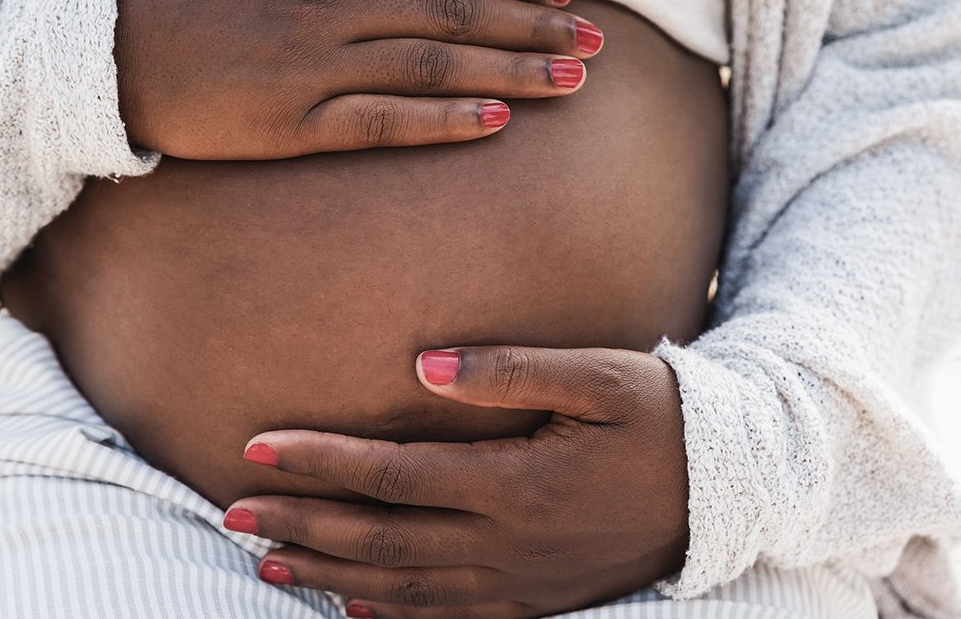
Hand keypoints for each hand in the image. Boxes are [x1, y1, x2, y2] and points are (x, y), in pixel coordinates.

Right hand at [115, 0, 602, 158]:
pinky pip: (385, 121)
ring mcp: (317, 64)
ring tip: (574, 78)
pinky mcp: (295, 121)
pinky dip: (444, 118)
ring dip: (512, 68)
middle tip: (597, 38)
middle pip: (457, 11)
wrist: (102, 48)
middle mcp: (333, 4)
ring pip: (436, 62)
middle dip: (535, 23)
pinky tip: (496, 119)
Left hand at [224, 346, 688, 617]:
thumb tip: (421, 368)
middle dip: (302, 524)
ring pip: (402, 589)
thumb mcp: (598, 377)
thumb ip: (510, 370)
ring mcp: (520, 583)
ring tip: (266, 559)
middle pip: (381, 539)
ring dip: (329, 574)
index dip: (320, 462)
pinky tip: (348, 609)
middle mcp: (507, 544)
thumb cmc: (660, 417)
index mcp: (516, 483)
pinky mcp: (536, 602)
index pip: (392, 475)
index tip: (258, 446)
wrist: (731, 489)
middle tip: (230, 511)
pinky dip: (390, 618)